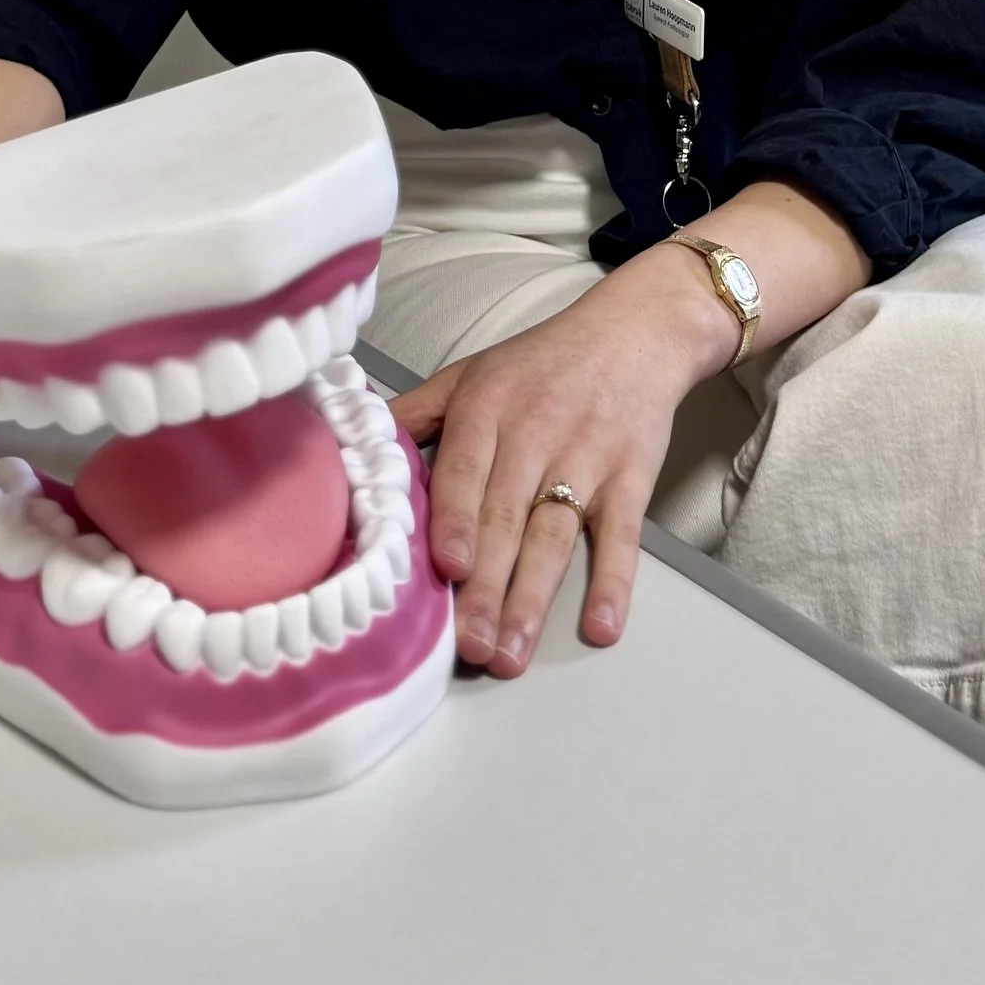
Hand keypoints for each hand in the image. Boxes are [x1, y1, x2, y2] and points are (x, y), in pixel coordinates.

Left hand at [390, 251, 735, 676]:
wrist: (634, 331)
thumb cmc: (542, 361)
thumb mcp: (470, 374)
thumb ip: (413, 415)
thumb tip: (350, 450)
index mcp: (487, 408)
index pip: (466, 470)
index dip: (457, 520)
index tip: (448, 567)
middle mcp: (535, 434)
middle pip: (507, 518)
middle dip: (488, 587)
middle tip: (471, 647)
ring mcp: (587, 458)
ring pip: (555, 536)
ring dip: (533, 598)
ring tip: (512, 653)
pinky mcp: (632, 477)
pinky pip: (622, 535)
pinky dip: (614, 581)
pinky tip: (601, 626)